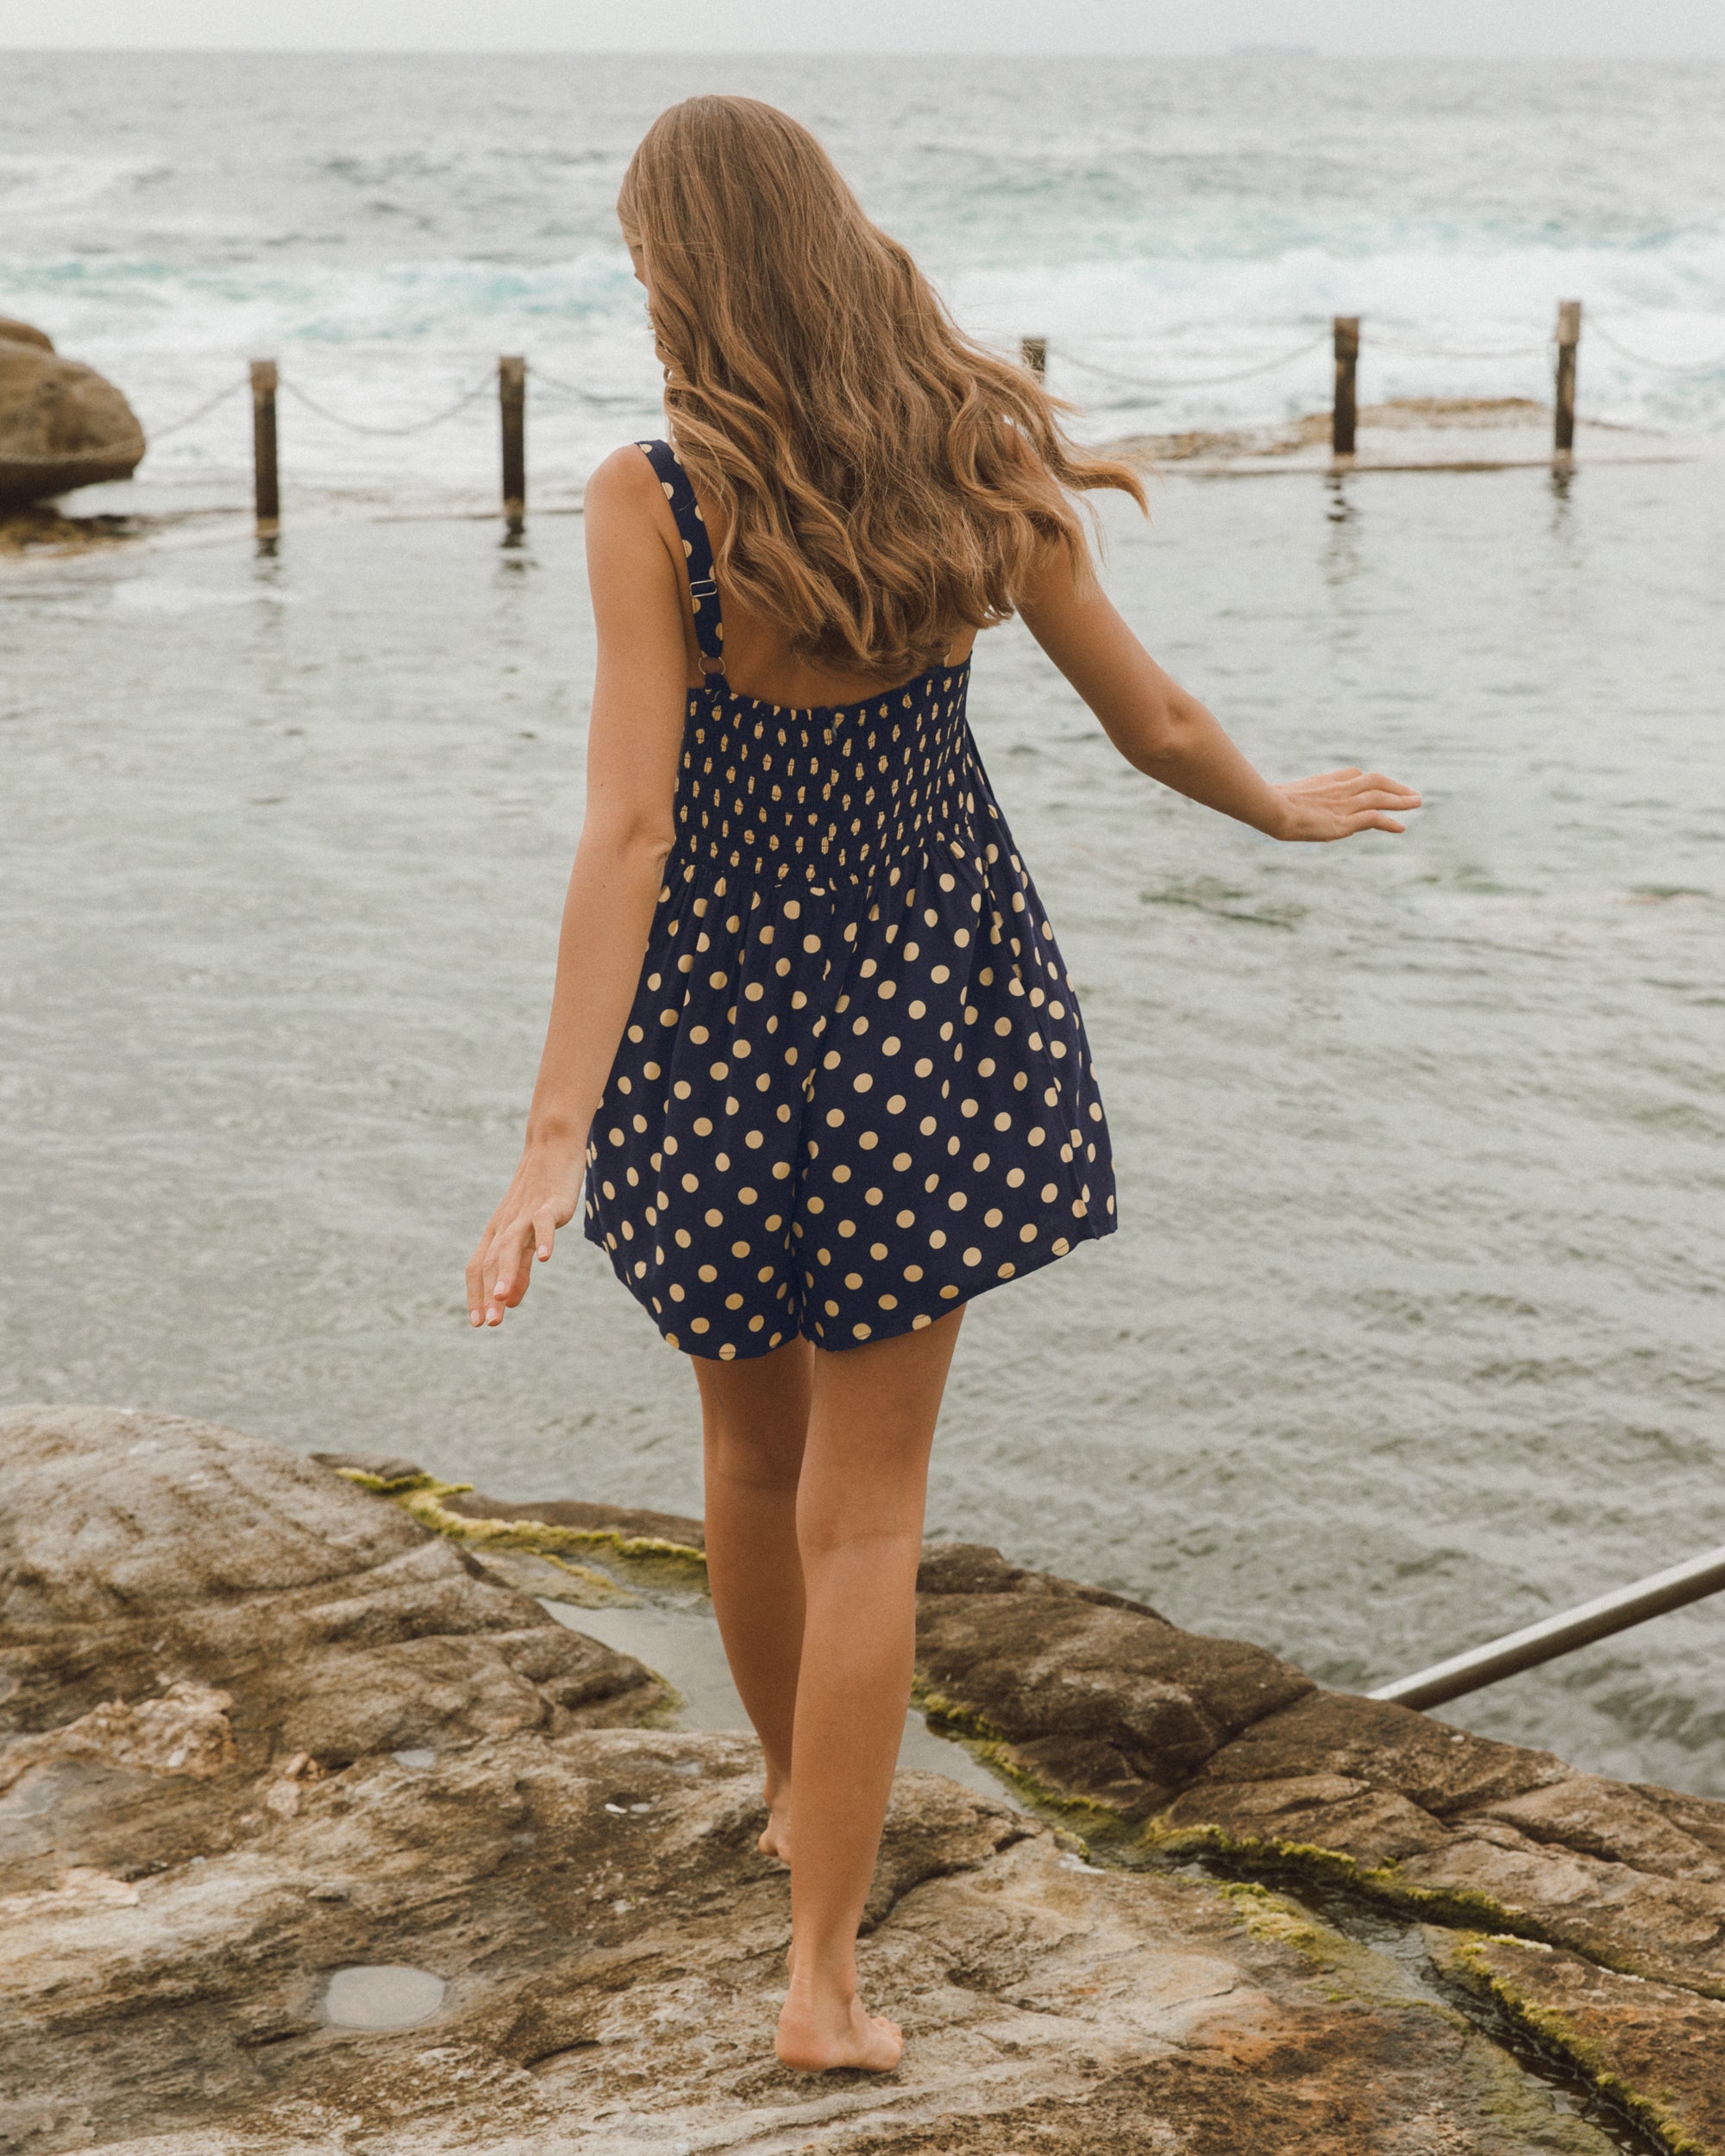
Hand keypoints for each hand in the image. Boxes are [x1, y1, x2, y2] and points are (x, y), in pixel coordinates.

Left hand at [466, 1139, 585, 1328]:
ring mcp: (525, 1213)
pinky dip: (543, 1240)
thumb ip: (519, 1268)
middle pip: (493, 1261)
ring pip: (511, 1245)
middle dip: (490, 1294)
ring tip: (505, 1298)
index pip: (478, 1267)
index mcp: (497, 1233)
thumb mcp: (527, 1235)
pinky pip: (542, 1223)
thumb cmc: (538, 1195)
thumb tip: (510, 1301)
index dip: (476, 1294)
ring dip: (507, 1273)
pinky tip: (546, 1259)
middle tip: (491, 1323)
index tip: (477, 1323)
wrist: (551, 1149)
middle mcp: (506, 1225)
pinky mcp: (548, 1204)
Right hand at [1273, 767, 1421, 841]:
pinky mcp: (1346, 821)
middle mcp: (1338, 789)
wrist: (1271, 808)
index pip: (1352, 775)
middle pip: (1374, 781)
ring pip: (1380, 797)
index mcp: (1323, 782)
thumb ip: (1282, 799)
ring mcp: (1343, 804)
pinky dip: (1390, 822)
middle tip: (1411, 793)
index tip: (1377, 786)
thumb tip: (1265, 806)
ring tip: (1417, 803)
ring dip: (1401, 800)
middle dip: (1395, 786)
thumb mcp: (1276, 797)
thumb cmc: (1266, 804)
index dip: (1366, 780)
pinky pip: (1375, 818)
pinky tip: (1401, 827)